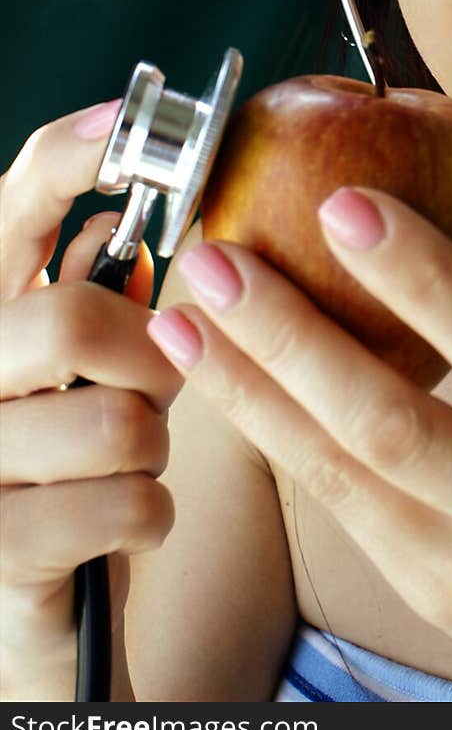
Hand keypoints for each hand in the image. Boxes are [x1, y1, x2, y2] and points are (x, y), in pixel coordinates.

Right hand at [0, 103, 179, 695]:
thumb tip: (121, 228)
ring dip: (155, 444)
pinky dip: (154, 511)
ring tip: (130, 458)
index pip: (11, 212)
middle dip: (151, 352)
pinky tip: (124, 518)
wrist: (25, 604)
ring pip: (118, 422)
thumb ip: (88, 297)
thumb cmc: (59, 464)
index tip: (126, 125)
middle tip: (159, 378)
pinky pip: (130, 505)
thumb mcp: (72, 370)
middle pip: (73, 318)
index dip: (70, 160)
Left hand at [152, 186, 451, 699]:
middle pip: (395, 423)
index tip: (344, 201)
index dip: (424, 275)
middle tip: (219, 259)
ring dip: (251, 390)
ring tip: (184, 319)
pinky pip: (335, 502)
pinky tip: (227, 378)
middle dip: (293, 337)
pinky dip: (276, 433)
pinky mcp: (425, 593)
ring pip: (340, 473)